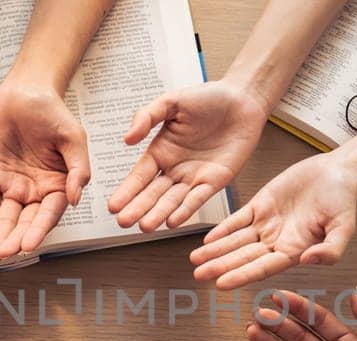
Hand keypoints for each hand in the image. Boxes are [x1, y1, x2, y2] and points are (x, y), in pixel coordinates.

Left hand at [0, 83, 89, 262]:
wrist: (25, 92)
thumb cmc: (53, 112)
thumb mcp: (73, 138)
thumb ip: (77, 169)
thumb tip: (75, 198)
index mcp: (58, 185)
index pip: (49, 214)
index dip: (39, 230)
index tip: (29, 245)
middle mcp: (35, 191)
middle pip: (26, 221)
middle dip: (16, 239)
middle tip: (5, 256)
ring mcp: (13, 185)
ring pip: (6, 217)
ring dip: (0, 236)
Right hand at [108, 80, 267, 231]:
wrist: (243, 99)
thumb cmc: (208, 98)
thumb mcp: (172, 101)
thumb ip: (147, 117)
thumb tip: (127, 139)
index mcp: (161, 150)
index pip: (140, 176)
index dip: (127, 191)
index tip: (112, 206)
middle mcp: (175, 167)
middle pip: (153, 193)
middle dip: (138, 207)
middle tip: (124, 222)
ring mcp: (194, 177)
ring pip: (173, 200)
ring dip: (159, 213)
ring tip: (145, 226)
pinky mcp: (215, 181)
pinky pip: (198, 198)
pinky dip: (186, 210)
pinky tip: (172, 221)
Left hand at [190, 153, 356, 289]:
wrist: (337, 171)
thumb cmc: (343, 200)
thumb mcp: (344, 228)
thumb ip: (330, 250)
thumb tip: (309, 261)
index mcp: (295, 250)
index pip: (263, 267)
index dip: (241, 275)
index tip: (222, 284)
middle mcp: (277, 241)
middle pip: (243, 257)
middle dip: (220, 266)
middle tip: (199, 275)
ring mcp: (267, 224)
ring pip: (236, 240)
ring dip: (215, 250)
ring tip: (195, 259)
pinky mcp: (260, 205)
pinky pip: (237, 219)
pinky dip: (222, 228)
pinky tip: (208, 238)